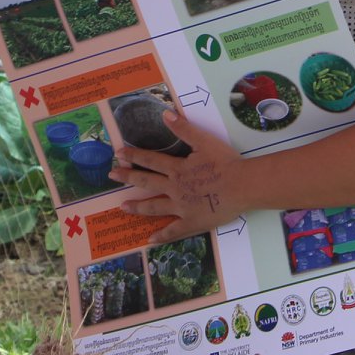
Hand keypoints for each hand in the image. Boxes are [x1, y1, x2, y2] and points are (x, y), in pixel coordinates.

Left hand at [112, 109, 245, 242]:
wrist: (243, 185)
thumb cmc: (226, 162)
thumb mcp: (205, 141)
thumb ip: (184, 129)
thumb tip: (165, 115)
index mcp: (177, 168)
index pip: (150, 160)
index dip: (133, 156)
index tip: (118, 154)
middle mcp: (175, 188)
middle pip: (147, 182)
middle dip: (128, 178)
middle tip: (112, 175)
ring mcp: (181, 207)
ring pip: (154, 207)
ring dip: (137, 207)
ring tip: (122, 207)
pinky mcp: (192, 222)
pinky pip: (173, 231)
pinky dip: (161, 235)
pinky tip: (150, 239)